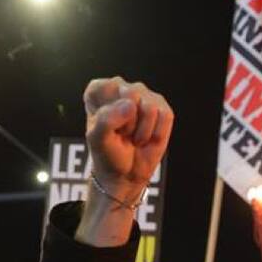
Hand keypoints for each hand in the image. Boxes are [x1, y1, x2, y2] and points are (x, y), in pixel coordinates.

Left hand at [84, 76, 172, 203]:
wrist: (126, 173)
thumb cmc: (108, 153)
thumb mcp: (97, 139)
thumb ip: (106, 119)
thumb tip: (131, 105)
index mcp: (100, 90)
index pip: (104, 88)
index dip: (107, 113)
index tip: (105, 128)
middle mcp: (123, 88)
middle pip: (131, 94)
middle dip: (127, 122)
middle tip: (122, 134)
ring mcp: (145, 96)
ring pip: (149, 107)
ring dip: (142, 131)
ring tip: (134, 137)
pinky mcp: (163, 108)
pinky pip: (165, 116)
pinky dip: (156, 134)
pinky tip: (148, 138)